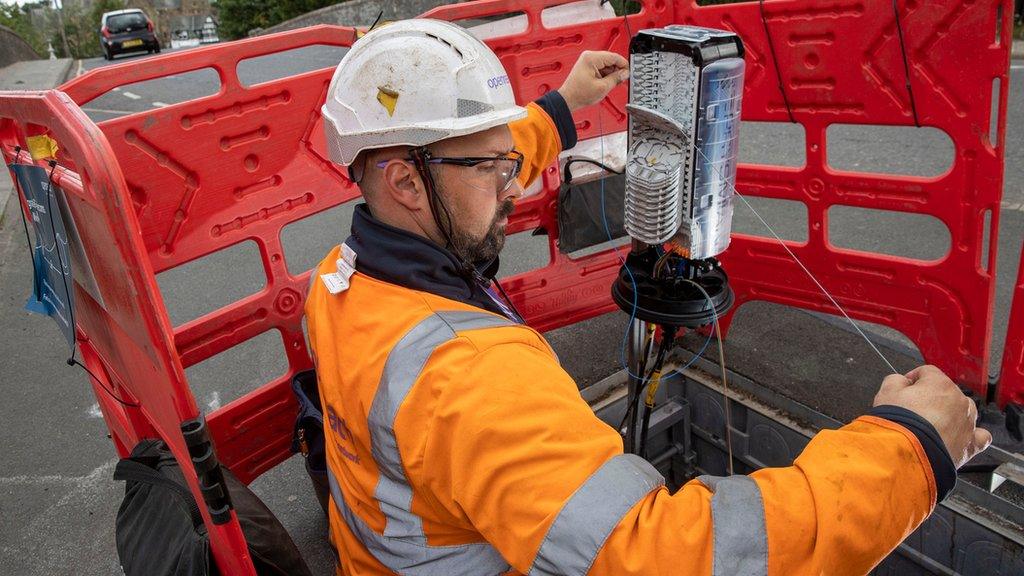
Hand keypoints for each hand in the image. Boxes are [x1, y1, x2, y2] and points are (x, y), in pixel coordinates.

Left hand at [557, 50, 629, 111]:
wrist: (568, 99)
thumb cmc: (579, 94)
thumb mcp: (603, 87)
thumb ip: (616, 78)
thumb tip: (625, 73)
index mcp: (592, 58)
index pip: (614, 57)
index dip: (624, 65)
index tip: (628, 73)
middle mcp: (589, 56)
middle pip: (611, 60)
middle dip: (617, 70)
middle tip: (620, 81)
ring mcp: (587, 60)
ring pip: (606, 64)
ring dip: (610, 73)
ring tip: (609, 84)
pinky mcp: (587, 66)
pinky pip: (601, 67)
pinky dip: (605, 75)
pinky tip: (604, 83)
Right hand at [873, 365, 991, 468]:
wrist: (908, 453)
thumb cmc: (898, 424)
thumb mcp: (885, 392)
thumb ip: (896, 380)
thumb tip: (901, 382)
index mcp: (939, 384)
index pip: (928, 373)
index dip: (914, 379)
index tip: (905, 388)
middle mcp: (958, 401)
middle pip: (947, 392)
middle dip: (932, 399)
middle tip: (914, 410)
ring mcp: (967, 422)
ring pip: (964, 411)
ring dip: (951, 415)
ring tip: (933, 425)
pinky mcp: (971, 444)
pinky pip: (980, 436)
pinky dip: (972, 436)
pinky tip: (962, 437)